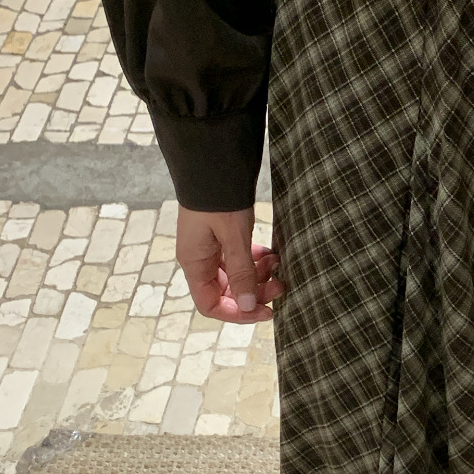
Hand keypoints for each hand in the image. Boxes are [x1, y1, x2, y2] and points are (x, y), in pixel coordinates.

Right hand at [175, 206, 283, 322]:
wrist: (214, 158)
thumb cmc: (219, 196)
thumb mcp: (234, 236)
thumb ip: (241, 272)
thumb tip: (247, 306)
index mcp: (194, 263)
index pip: (210, 305)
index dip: (237, 314)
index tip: (266, 311)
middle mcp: (198, 259)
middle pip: (225, 292)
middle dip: (253, 292)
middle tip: (280, 285)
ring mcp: (208, 247)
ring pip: (234, 275)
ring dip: (257, 275)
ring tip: (277, 263)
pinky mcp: (219, 235)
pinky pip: (237, 258)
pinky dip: (254, 260)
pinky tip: (270, 253)